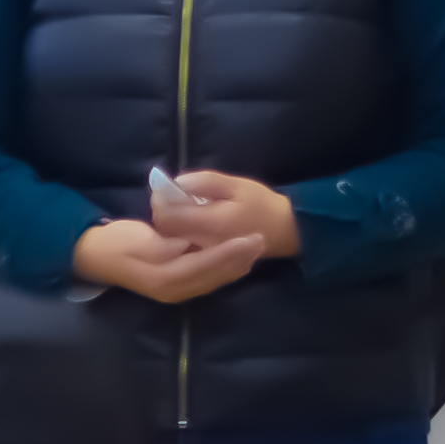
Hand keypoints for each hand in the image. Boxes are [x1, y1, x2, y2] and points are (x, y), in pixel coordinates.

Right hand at [73, 217, 264, 304]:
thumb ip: (171, 244)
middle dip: (241, 259)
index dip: (231, 250)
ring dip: (237, 264)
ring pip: (214, 279)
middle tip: (262, 240)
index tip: (252, 237)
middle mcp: (175, 289)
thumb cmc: (116, 242)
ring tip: (256, 248)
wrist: (93, 254)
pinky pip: (206, 278)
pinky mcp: (174, 286)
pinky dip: (224, 268)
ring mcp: (175, 291)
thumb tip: (194, 245)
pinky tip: (235, 259)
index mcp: (167, 278)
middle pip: (216, 275)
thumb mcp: (143, 239)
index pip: (208, 263)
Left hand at [153, 170, 302, 262]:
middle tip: (170, 196)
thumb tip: (177, 182)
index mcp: (213, 224)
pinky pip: (183, 247)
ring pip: (171, 241)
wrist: (284, 231)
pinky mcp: (208, 262)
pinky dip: (178, 234)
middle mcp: (205, 244)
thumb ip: (206, 182)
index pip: (169, 216)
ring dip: (169, 223)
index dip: (160, 200)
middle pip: (166, 230)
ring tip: (180, 208)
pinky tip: (188, 223)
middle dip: (162, 211)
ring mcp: (206, 256)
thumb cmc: (261, 204)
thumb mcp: (236, 185)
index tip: (165, 188)